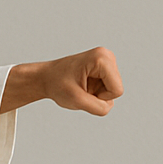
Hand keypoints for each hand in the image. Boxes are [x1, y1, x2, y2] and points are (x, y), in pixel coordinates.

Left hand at [0, 48, 123, 114]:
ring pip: (112, 90)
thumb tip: (108, 107)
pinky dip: (94, 91)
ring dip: (95, 94)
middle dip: (98, 95)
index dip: (100, 98)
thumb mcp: (76, 100)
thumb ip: (97, 107)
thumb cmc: (57, 85)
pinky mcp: (104, 67)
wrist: (45, 77)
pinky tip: (82, 84)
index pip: (117, 90)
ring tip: (80, 86)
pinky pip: (107, 88)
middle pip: (115, 90)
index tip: (82, 90)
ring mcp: (107, 61)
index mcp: (102, 59)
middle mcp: (107, 56)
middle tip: (80, 89)